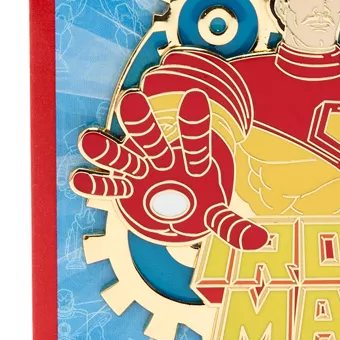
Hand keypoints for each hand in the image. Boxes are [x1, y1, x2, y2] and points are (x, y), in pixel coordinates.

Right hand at [70, 88, 268, 249]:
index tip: (195, 98)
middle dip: (141, 123)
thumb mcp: (215, 214)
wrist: (177, 210)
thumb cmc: (199, 201)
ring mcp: (141, 173)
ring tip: (90, 139)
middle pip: (152, 141)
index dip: (195, 124)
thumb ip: (232, 226)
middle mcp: (164, 161)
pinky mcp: (123, 190)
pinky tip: (78, 178)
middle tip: (131, 101)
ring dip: (107, 151)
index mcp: (192, 163)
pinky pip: (106, 186)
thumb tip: (261, 242)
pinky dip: (93, 184)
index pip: (196, 143)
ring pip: (122, 159)